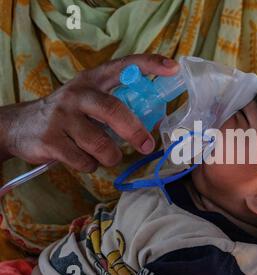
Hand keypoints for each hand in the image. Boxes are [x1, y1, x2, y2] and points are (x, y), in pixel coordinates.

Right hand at [0, 54, 178, 171]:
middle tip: (147, 146)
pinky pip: (85, 161)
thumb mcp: (91, 100)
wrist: (21, 126)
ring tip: (105, 154)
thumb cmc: (70, 114)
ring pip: (101, 145)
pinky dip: (91, 165)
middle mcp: (78, 94)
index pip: (124, 65)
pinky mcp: (51, 140)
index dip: (150, 65)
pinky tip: (83, 158)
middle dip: (134, 132)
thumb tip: (156, 123)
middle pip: (114, 111)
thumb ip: (118, 106)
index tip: (173, 69)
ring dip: (110, 156)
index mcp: (93, 80)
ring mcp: (62, 117)